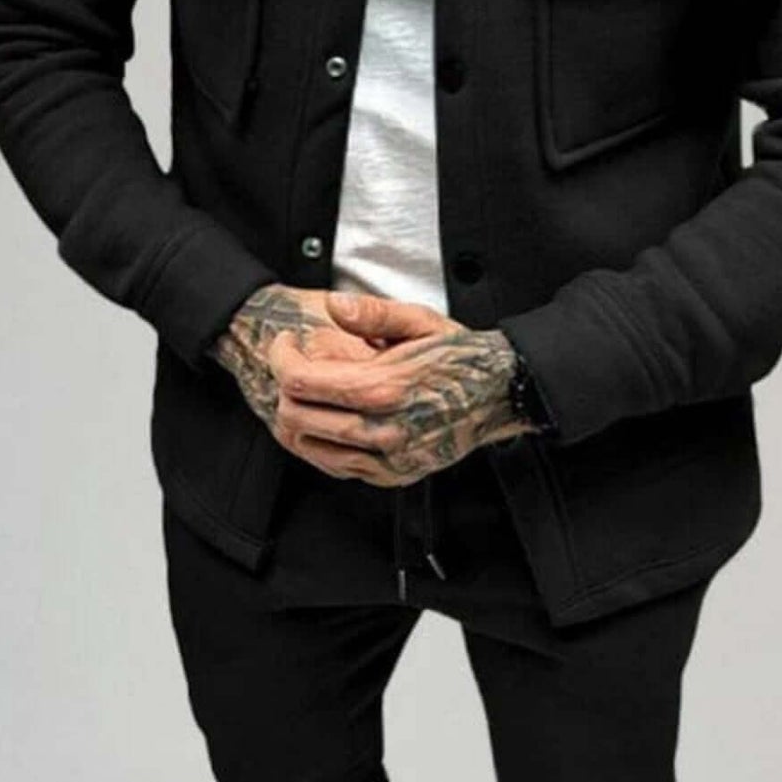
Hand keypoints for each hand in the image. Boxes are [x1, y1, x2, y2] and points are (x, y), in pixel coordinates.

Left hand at [269, 291, 528, 486]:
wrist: (501, 395)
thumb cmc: (460, 357)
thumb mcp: (421, 321)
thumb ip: (373, 312)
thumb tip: (334, 306)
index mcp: (385, 387)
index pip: (300, 382)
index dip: (280, 359)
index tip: (285, 345)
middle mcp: (383, 430)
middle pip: (295, 418)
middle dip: (282, 388)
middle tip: (292, 366)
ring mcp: (388, 459)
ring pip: (309, 448)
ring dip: (297, 418)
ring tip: (307, 394)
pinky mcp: (392, 475)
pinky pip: (336, 466)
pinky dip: (320, 443)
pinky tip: (329, 419)